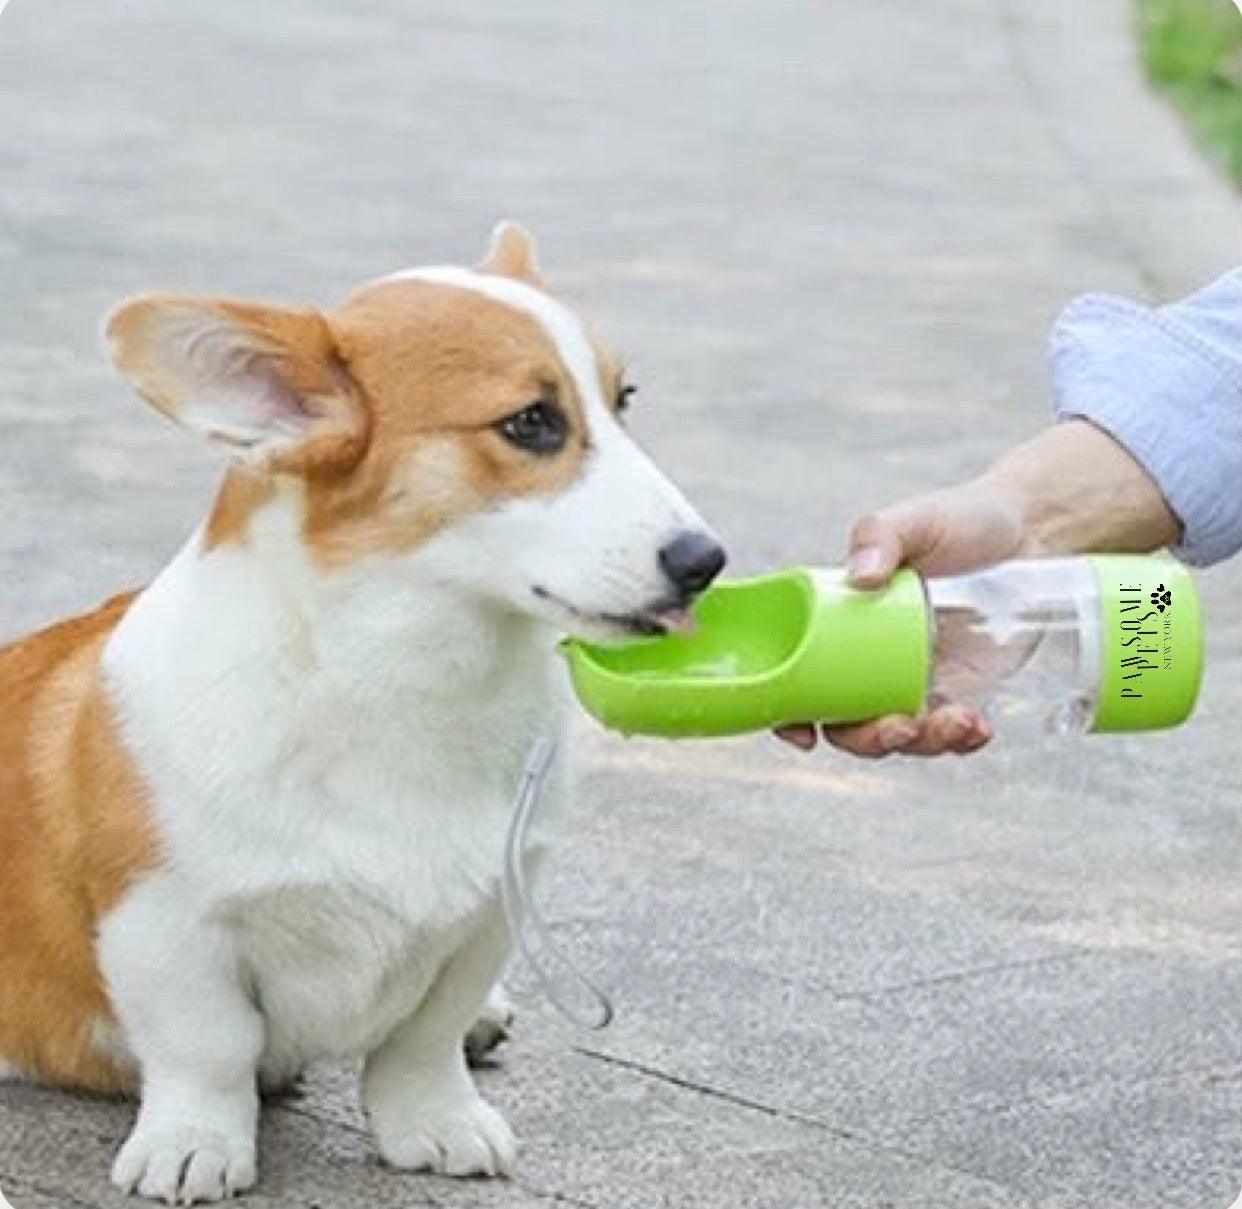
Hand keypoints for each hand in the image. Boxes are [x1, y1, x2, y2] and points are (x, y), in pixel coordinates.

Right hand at [777, 477, 1028, 755]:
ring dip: (921, 744)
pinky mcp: (962, 690)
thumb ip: (880, 537)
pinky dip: (962, 741)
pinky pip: (951, 733)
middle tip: (900, 725)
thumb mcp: (915, 520)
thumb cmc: (962, 519)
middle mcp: (871, 659)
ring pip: (900, 735)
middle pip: (847, 723)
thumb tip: (859, 576)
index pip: (801, 676)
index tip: (804, 735)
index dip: (791, 714)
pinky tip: (979, 727)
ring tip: (957, 722)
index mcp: (843, 622)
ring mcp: (916, 680)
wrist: (1032, 530)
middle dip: (867, 739)